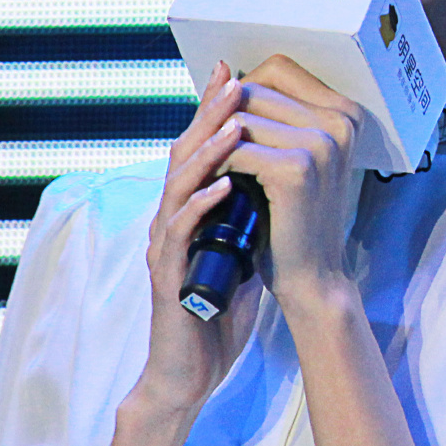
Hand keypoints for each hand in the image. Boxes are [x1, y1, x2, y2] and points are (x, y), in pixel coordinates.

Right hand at [132, 61, 261, 422]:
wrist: (189, 371)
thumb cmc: (214, 315)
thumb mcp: (238, 253)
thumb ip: (249, 218)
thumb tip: (280, 180)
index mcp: (187, 213)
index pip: (199, 152)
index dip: (214, 112)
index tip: (236, 74)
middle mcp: (170, 221)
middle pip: (183, 154)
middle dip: (209, 114)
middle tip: (232, 78)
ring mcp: (165, 246)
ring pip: (178, 185)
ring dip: (207, 151)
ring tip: (234, 122)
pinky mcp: (167, 275)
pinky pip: (180, 232)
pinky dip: (201, 205)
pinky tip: (223, 186)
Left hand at [218, 55, 361, 311]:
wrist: (312, 278)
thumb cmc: (296, 218)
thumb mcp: (292, 158)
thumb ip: (272, 116)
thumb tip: (224, 72)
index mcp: (344, 113)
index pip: (278, 68)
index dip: (241, 88)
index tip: (222, 116)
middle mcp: (339, 122)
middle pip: (255, 88)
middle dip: (222, 114)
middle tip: (205, 144)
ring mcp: (320, 144)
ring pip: (240, 117)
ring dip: (214, 140)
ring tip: (203, 163)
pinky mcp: (296, 169)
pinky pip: (236, 149)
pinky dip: (215, 163)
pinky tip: (209, 181)